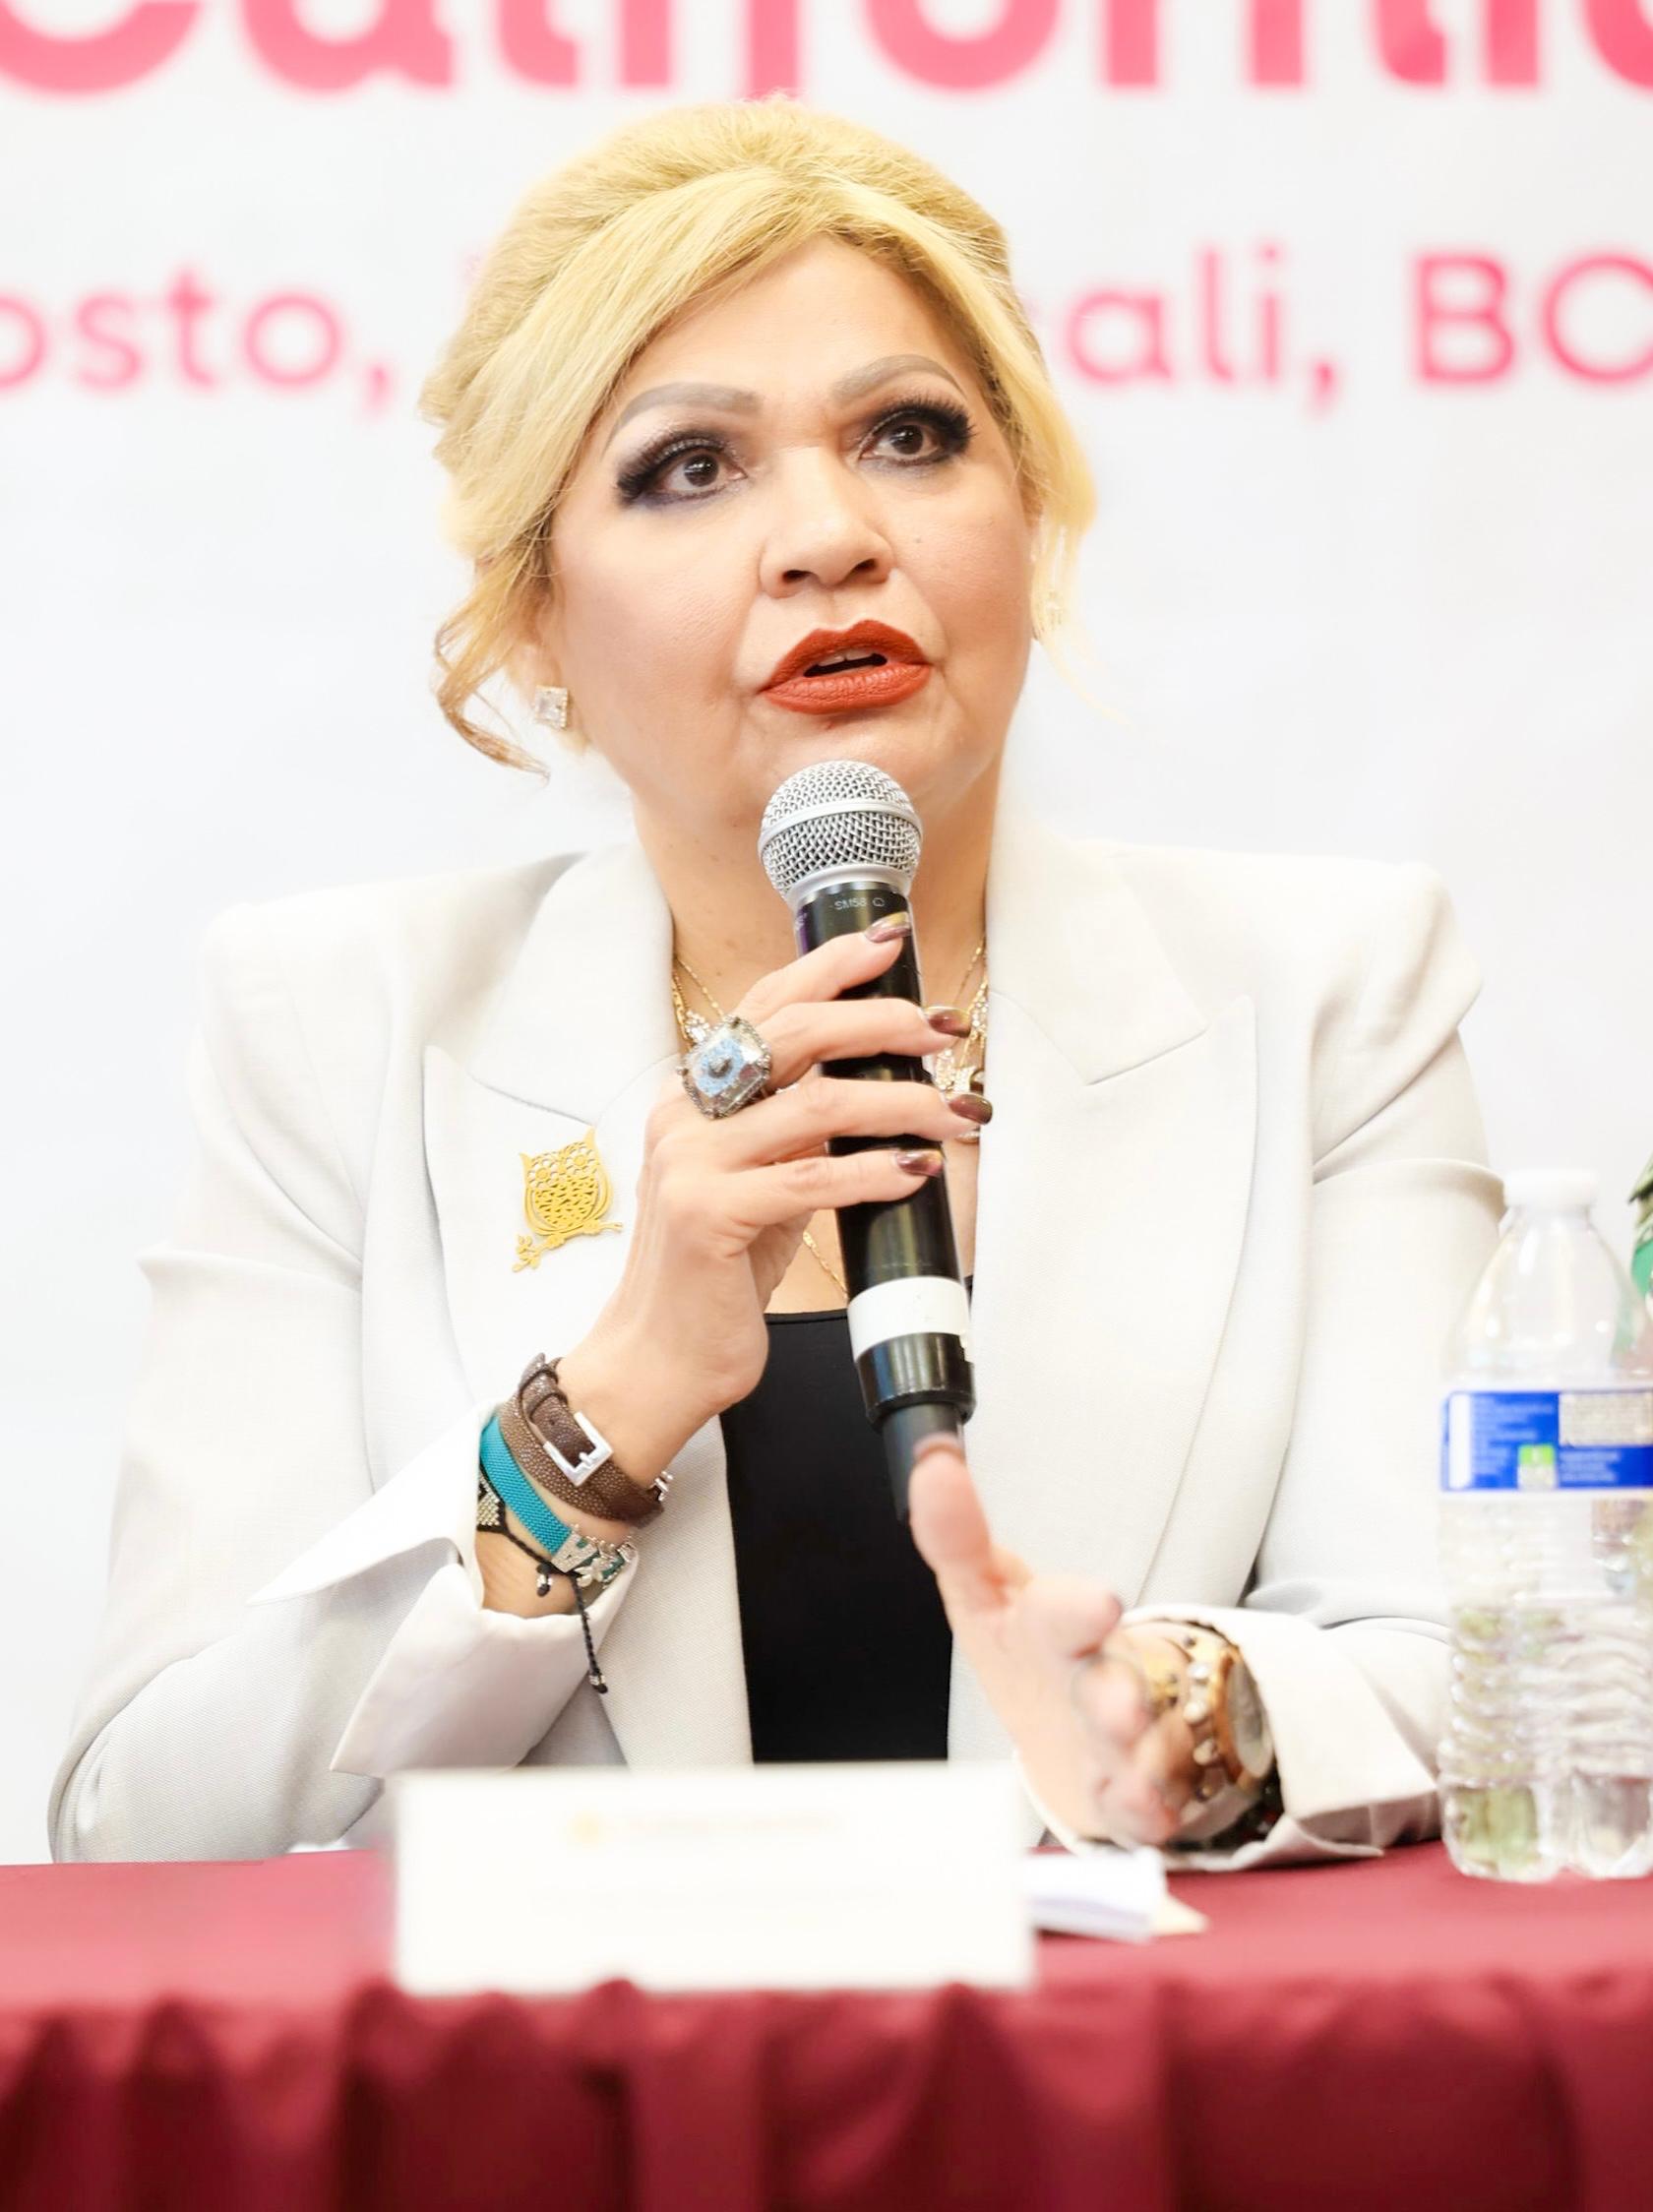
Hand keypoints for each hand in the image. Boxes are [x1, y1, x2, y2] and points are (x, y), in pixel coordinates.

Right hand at [585, 918, 979, 1427]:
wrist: (658, 1359)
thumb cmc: (716, 1275)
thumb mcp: (760, 1184)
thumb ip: (797, 1132)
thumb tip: (879, 1084)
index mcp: (692, 1097)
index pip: (765, 1004)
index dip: (830, 966)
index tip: (892, 943)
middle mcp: (684, 1116)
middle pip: (791, 1031)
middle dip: (879, 1020)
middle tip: (944, 1029)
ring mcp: (691, 1165)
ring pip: (815, 1103)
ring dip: (902, 1102)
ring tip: (959, 1113)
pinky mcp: (710, 1218)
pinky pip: (812, 1179)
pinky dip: (875, 1171)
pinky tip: (917, 1170)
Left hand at [907, 1432, 1197, 1846]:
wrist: (1072, 1722)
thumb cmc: (1028, 1647)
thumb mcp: (984, 1590)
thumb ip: (955, 1534)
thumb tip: (932, 1466)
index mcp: (1054, 1624)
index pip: (1061, 1611)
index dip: (1076, 1608)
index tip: (1099, 1606)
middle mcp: (1096, 1676)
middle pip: (1112, 1680)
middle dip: (1118, 1688)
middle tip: (1122, 1700)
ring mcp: (1117, 1736)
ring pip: (1135, 1743)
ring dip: (1132, 1745)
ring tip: (1129, 1741)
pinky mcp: (1125, 1789)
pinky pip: (1139, 1802)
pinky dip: (1142, 1807)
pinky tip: (1144, 1809)